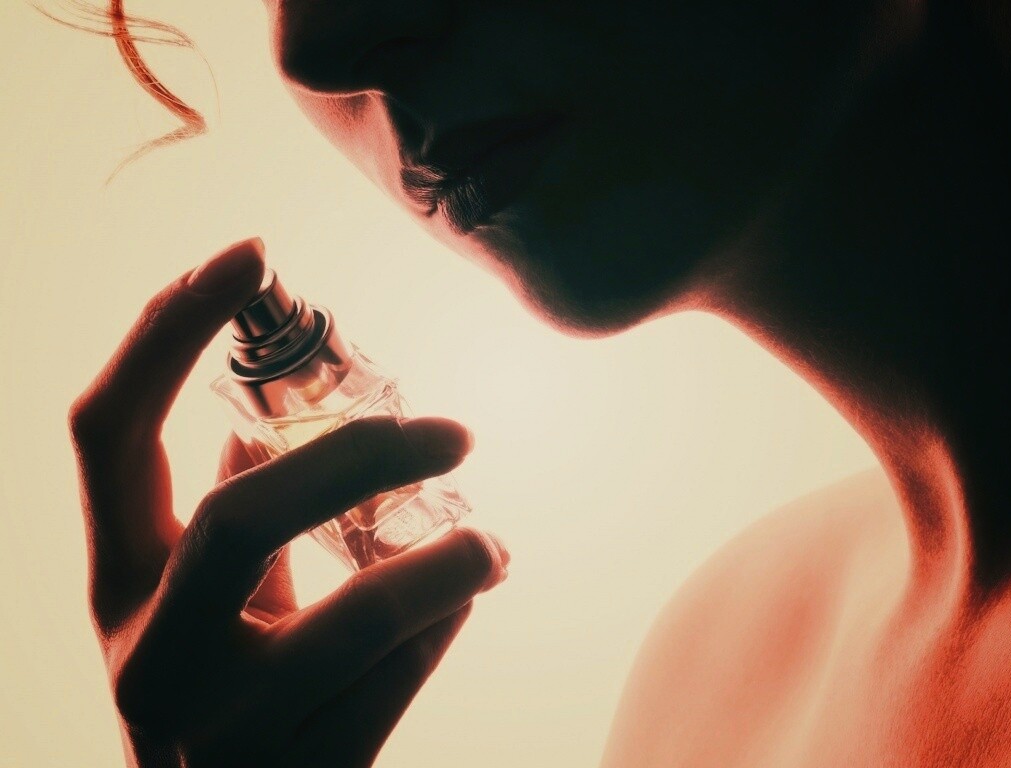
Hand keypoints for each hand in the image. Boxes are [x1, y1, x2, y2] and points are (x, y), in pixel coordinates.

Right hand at [68, 237, 508, 766]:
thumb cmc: (226, 694)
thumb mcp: (202, 605)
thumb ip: (225, 514)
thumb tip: (259, 429)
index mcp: (116, 584)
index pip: (107, 432)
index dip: (164, 332)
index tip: (253, 254)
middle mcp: (147, 654)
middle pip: (239, 518)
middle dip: (360, 457)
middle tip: (453, 433)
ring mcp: (220, 733)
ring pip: (352, 620)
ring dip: (444, 559)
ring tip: (491, 540)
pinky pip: (399, 679)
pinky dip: (445, 623)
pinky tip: (465, 597)